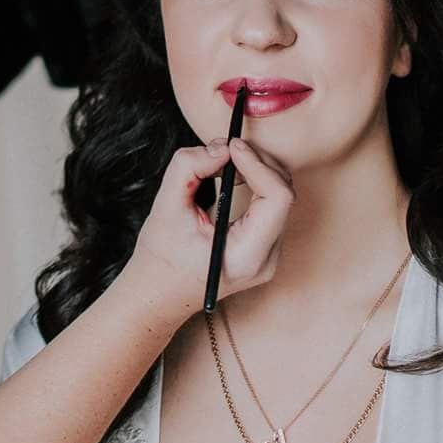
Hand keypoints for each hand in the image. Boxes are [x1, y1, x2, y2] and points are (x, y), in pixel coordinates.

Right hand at [125, 138, 292, 320]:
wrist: (158, 295)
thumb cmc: (160, 259)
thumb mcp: (166, 207)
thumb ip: (189, 168)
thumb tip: (220, 148)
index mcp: (247, 255)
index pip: (277, 198)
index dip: (257, 164)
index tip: (231, 147)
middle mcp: (267, 259)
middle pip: (283, 193)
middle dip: (257, 162)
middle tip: (225, 148)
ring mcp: (269, 256)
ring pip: (281, 196)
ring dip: (257, 169)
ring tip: (225, 161)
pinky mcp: (264, 248)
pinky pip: (272, 205)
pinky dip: (256, 182)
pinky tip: (233, 175)